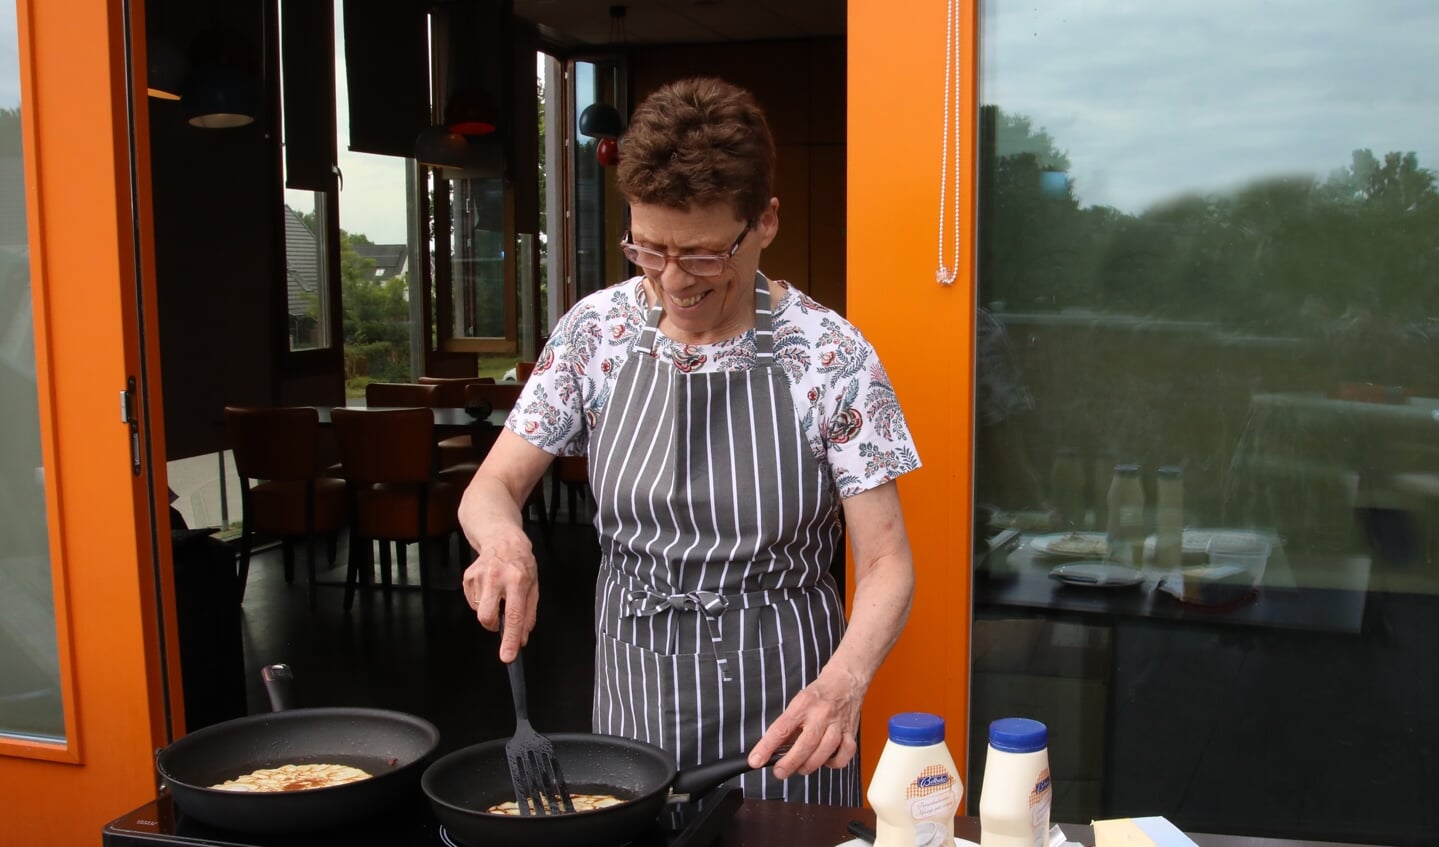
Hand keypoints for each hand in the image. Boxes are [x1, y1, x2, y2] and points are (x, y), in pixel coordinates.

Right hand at [461, 525, 538, 662]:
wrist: (502, 539)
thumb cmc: (521, 564)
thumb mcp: (533, 587)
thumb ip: (528, 615)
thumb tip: (522, 639)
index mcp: (517, 580)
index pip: (514, 616)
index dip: (510, 639)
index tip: (508, 656)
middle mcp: (496, 578)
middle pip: (486, 617)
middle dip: (493, 625)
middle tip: (501, 619)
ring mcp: (479, 576)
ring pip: (479, 611)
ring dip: (490, 610)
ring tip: (499, 593)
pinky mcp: (467, 577)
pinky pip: (473, 603)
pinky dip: (482, 601)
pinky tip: (489, 588)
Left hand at [747, 670, 864, 778]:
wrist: (846, 681)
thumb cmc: (818, 694)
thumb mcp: (797, 703)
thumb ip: (788, 726)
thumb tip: (774, 750)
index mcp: (803, 704)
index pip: (781, 728)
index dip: (766, 747)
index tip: (756, 761)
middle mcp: (821, 714)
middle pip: (805, 744)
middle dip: (789, 763)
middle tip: (779, 772)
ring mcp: (838, 724)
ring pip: (825, 751)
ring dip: (810, 765)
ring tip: (800, 768)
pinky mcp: (851, 732)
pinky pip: (845, 754)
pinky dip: (834, 763)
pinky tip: (825, 761)